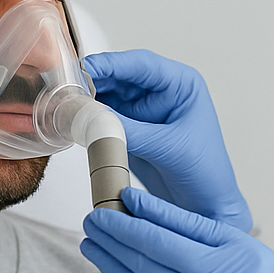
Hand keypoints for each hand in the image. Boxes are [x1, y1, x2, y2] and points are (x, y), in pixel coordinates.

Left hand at [81, 189, 273, 272]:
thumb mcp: (248, 258)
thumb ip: (209, 242)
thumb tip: (154, 220)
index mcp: (240, 249)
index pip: (190, 223)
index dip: (153, 208)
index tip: (125, 195)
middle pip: (166, 247)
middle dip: (126, 229)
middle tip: (97, 215)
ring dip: (117, 255)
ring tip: (94, 239)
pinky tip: (109, 269)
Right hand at [84, 50, 252, 232]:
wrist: (206, 208)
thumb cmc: (205, 174)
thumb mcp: (167, 148)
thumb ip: (129, 132)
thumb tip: (93, 117)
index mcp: (181, 85)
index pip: (141, 65)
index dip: (111, 64)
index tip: (85, 69)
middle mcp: (162, 92)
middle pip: (120, 76)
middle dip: (94, 81)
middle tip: (68, 90)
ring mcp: (146, 111)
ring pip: (110, 95)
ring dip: (90, 99)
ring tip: (67, 106)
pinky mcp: (133, 130)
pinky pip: (107, 117)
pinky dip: (91, 118)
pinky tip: (76, 121)